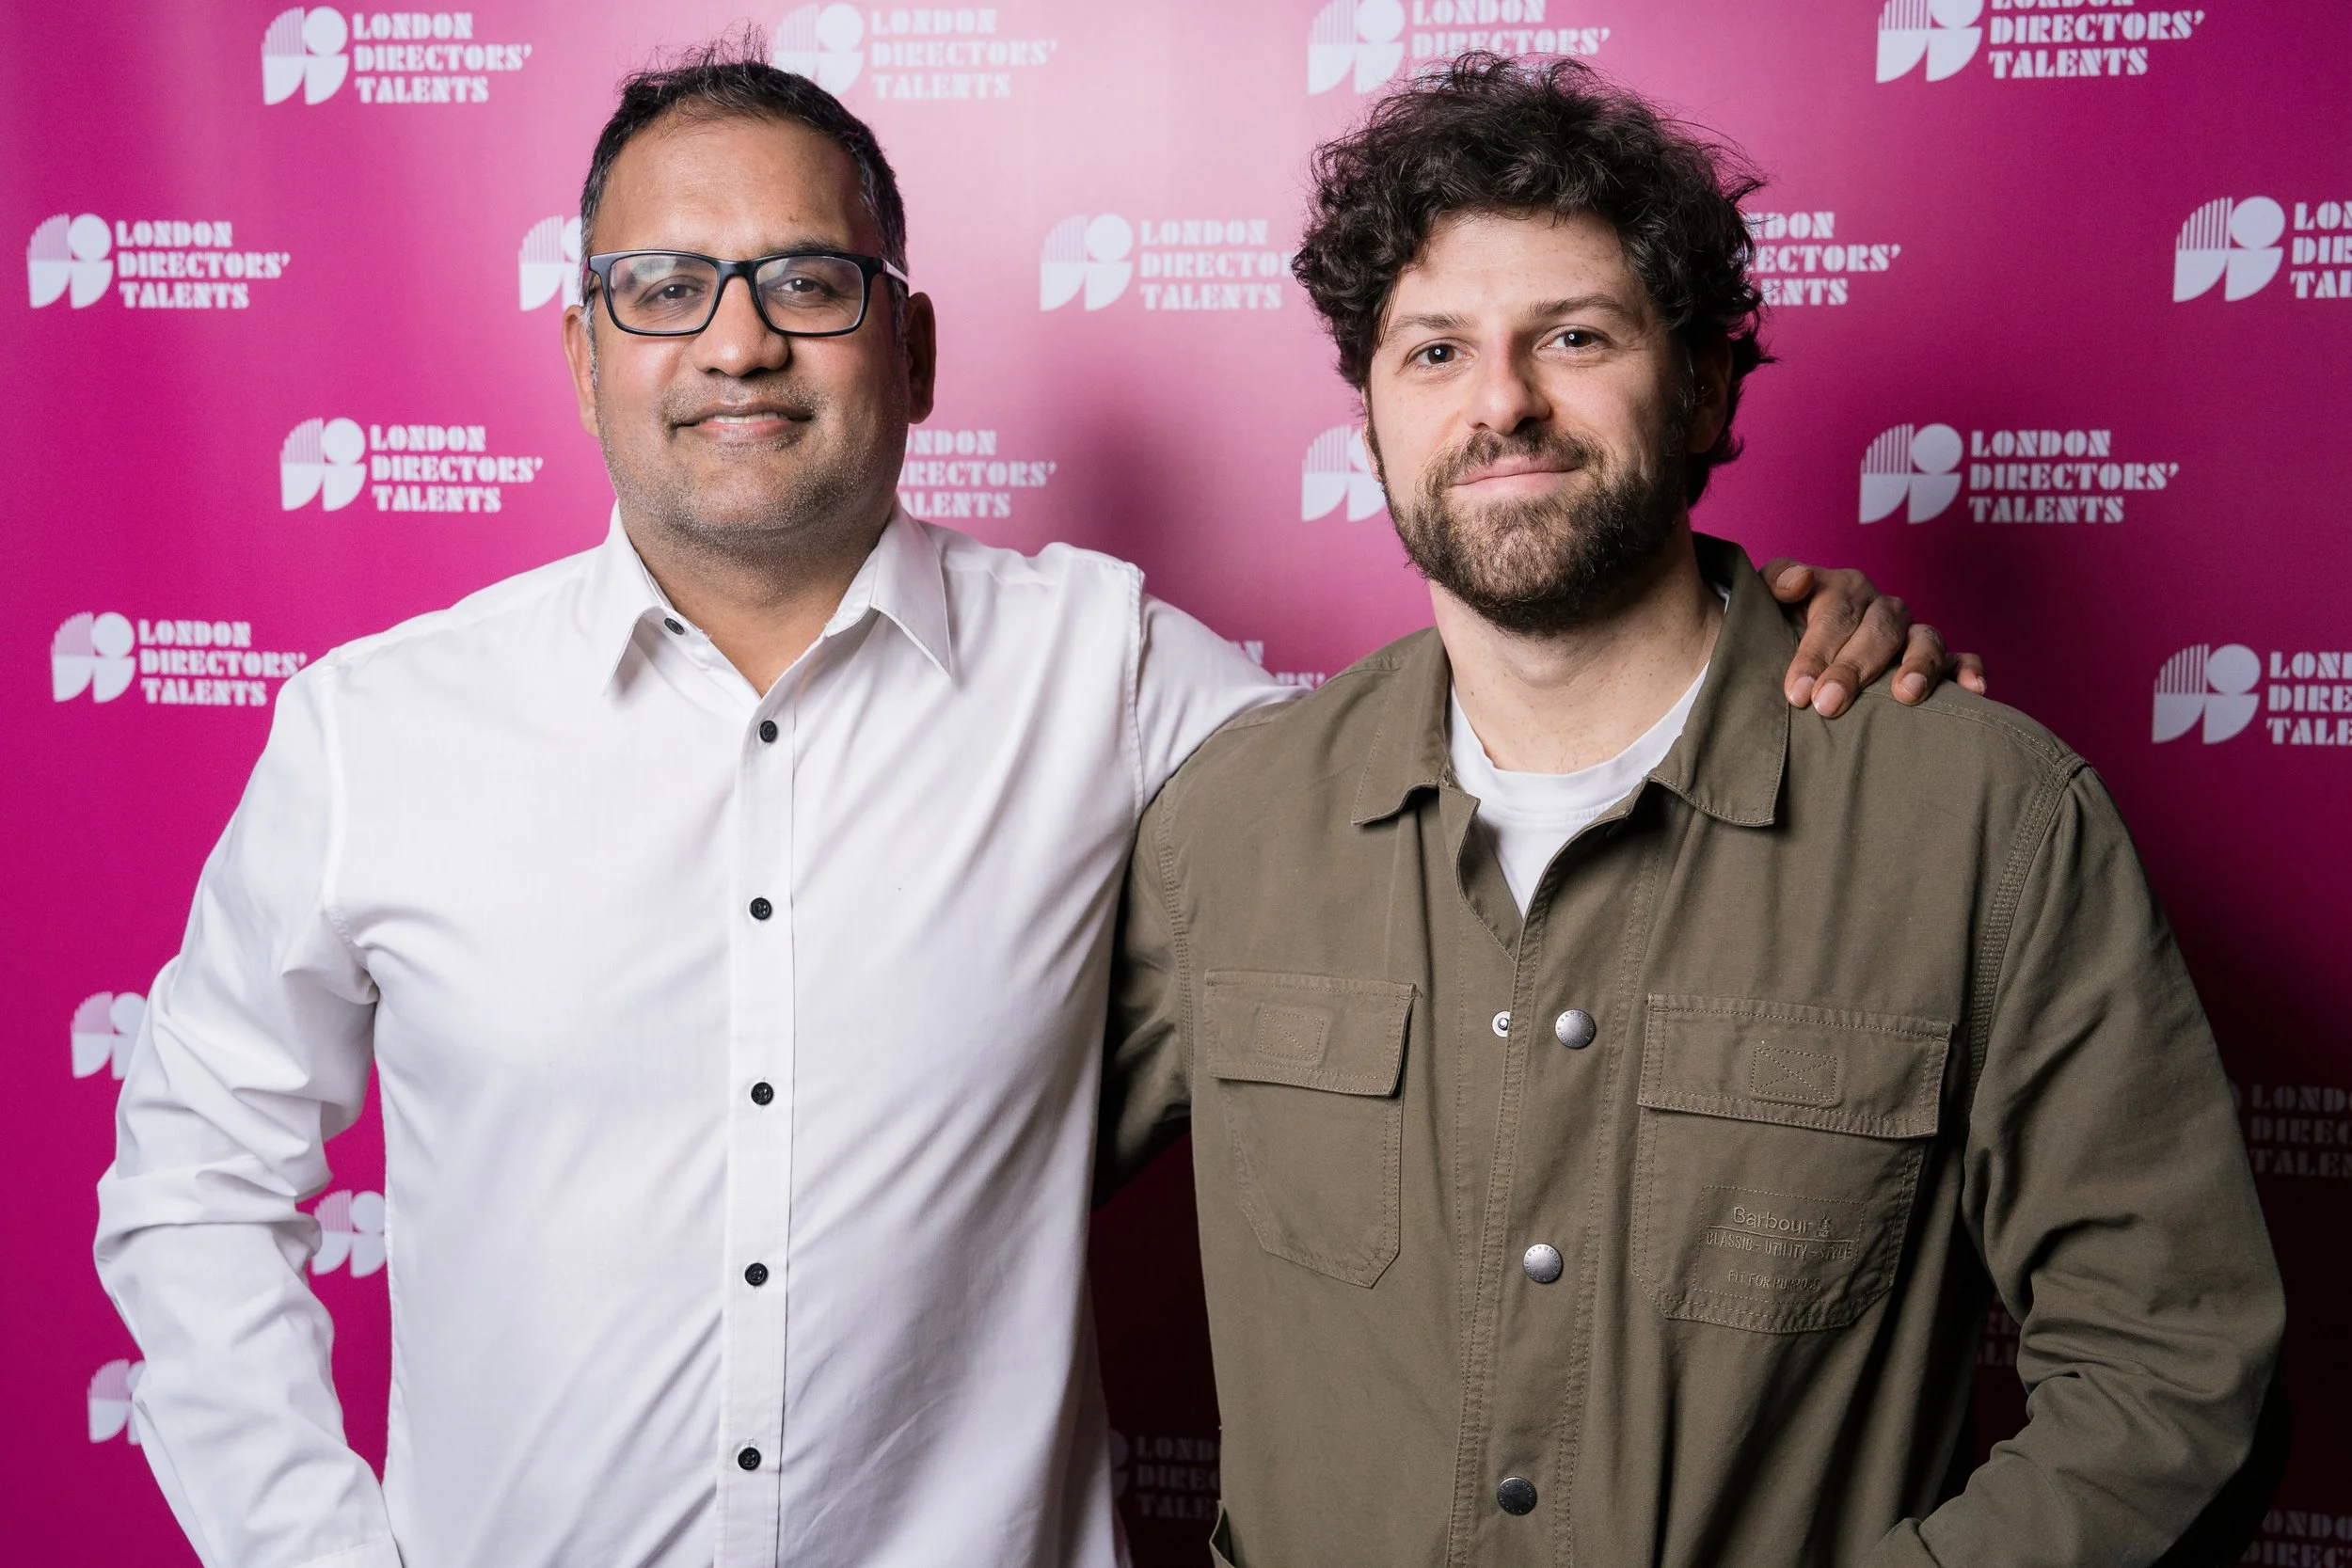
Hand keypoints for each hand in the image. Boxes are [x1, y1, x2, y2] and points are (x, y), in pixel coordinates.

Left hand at [1761, 559, 1987, 717]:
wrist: (1797, 643)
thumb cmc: (1782, 627)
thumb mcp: (1768, 601)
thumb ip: (1775, 582)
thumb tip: (1796, 581)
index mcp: (1841, 589)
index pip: (1833, 613)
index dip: (1815, 651)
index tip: (1797, 691)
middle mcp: (1880, 607)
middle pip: (1876, 630)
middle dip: (1853, 668)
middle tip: (1829, 704)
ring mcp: (1910, 632)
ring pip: (1924, 639)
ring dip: (1917, 665)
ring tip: (1905, 695)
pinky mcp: (1937, 658)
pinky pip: (1961, 658)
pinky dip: (1968, 670)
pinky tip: (1972, 690)